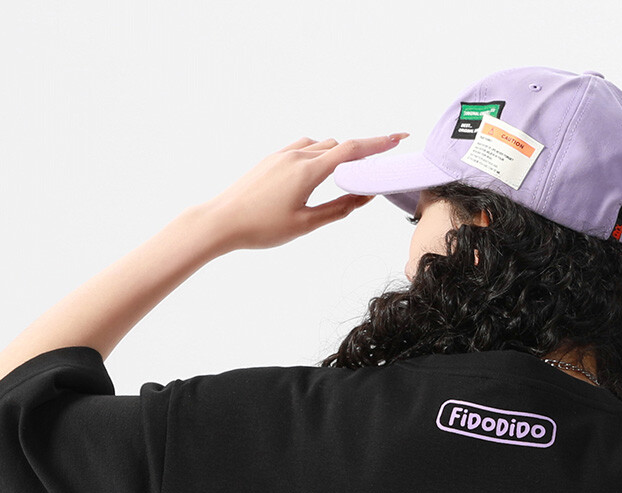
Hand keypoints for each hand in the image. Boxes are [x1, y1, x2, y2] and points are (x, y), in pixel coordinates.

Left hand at [198, 134, 409, 253]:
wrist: (221, 220)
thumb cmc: (260, 227)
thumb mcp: (306, 224)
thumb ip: (338, 208)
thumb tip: (363, 196)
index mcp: (308, 170)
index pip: (352, 150)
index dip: (379, 143)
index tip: (399, 137)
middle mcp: (296, 155)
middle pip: (338, 145)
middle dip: (359, 154)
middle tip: (374, 169)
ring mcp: (282, 154)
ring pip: (320, 145)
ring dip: (337, 156)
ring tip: (343, 178)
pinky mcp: (271, 159)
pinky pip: (303, 149)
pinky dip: (318, 156)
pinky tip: (316, 175)